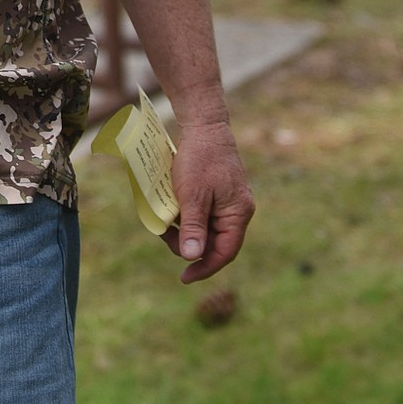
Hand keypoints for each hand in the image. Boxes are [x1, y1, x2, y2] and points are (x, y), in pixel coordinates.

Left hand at [162, 120, 254, 284]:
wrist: (204, 125)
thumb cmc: (200, 159)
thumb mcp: (193, 195)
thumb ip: (194, 227)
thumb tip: (192, 257)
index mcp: (238, 214)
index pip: (224, 253)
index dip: (204, 268)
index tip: (184, 277)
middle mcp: (237, 212)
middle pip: (213, 243)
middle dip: (188, 244)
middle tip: (164, 234)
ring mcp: (228, 203)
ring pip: (205, 229)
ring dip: (184, 230)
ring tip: (164, 220)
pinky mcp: (217, 195)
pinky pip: (202, 215)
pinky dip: (186, 216)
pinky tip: (171, 209)